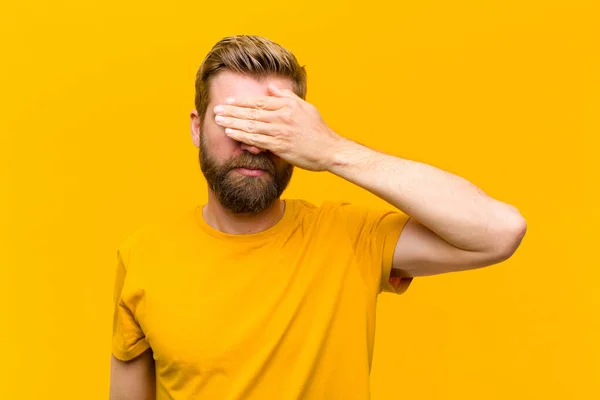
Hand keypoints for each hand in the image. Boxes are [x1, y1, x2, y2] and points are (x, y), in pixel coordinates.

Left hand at [213, 83, 342, 171]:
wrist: (329, 150)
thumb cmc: (318, 129)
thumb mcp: (305, 107)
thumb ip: (286, 96)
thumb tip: (270, 87)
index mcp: (287, 106)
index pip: (259, 102)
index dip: (241, 102)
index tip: (227, 102)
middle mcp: (282, 117)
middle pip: (251, 112)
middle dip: (231, 111)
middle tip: (216, 111)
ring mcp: (280, 132)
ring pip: (251, 126)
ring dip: (232, 123)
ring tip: (219, 121)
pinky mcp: (279, 146)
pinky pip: (256, 140)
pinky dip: (242, 136)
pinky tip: (231, 134)